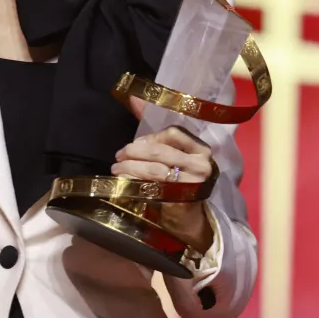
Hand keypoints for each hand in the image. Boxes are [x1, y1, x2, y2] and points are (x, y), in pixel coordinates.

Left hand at [111, 98, 215, 250]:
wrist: (189, 221)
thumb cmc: (178, 183)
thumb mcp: (170, 156)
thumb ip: (153, 130)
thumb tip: (133, 96)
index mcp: (201, 149)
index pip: (174, 133)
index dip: (151, 137)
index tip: (134, 145)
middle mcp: (202, 164)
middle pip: (161, 151)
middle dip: (134, 152)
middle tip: (118, 157)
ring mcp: (194, 184)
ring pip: (155, 169)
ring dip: (130, 168)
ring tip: (116, 169)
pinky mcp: (182, 201)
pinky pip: (154, 188)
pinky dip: (135, 184)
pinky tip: (124, 184)